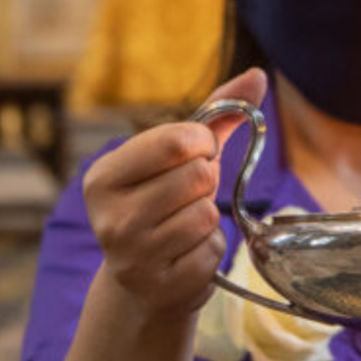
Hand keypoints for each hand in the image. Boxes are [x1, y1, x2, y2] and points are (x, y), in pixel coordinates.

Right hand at [82, 69, 267, 315]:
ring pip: (207, 215)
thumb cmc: (163, 203)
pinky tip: (187, 254)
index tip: (194, 154)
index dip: (201, 144)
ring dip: (209, 218)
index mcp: (103, 177)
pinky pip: (212, 251)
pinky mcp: (161, 286)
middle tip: (185, 197)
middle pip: (198, 177)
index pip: (177, 142)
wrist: (143, 282)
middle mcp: (109, 217)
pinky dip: (210, 250)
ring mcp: (132, 256)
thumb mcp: (178, 157)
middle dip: (205, 183)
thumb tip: (257, 74)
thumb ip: (215, 114)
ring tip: (183, 226)